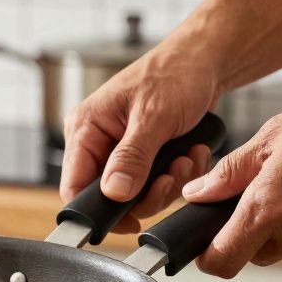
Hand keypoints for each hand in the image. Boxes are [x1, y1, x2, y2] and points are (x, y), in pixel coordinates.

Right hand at [60, 42, 221, 232]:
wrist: (207, 59)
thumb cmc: (176, 72)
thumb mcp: (154, 117)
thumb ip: (132, 157)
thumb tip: (114, 193)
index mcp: (85, 128)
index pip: (74, 186)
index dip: (98, 211)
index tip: (130, 222)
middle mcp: (98, 142)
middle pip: (109, 196)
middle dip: (148, 192)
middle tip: (172, 175)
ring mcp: (121, 150)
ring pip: (137, 195)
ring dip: (169, 183)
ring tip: (188, 157)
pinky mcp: (144, 155)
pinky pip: (155, 183)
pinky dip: (179, 175)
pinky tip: (192, 152)